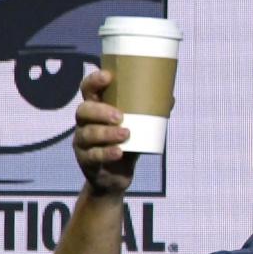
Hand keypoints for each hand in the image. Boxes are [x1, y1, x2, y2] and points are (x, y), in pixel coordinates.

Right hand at [71, 68, 139, 198]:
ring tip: (126, 134)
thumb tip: (170, 98)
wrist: (115, 177)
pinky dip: (106, 153)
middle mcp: (84, 123)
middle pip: (83, 111)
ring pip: (88, 133)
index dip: (94, 81)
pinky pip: (93, 155)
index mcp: (96, 109)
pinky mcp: (86, 160)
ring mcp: (82, 142)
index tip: (108, 76)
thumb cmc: (127, 144)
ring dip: (106, 133)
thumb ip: (152, 114)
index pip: (88, 90)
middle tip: (120, 116)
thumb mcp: (139, 128)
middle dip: (100, 111)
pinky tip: (118, 152)